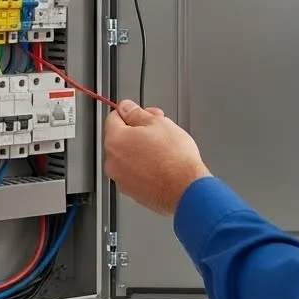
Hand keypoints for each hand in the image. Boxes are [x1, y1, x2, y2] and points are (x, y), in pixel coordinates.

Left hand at [103, 100, 209, 215]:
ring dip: (141, 150)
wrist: (186, 189)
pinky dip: (144, 167)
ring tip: (163, 150)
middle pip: (121, 138)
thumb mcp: (158, 123)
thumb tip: (126, 107)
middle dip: (138, 131)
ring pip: (128, 156)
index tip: (142, 114)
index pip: (113, 117)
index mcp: (115, 141)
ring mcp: (121, 179)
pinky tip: (161, 165)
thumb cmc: (175, 159)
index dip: (131, 113)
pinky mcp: (132, 191)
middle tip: (159, 130)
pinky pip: (134, 173)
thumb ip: (136, 112)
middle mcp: (113, 162)